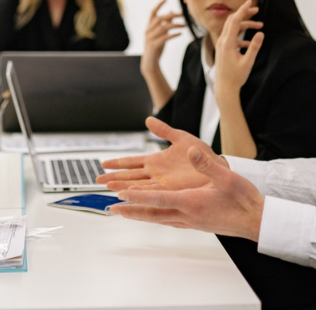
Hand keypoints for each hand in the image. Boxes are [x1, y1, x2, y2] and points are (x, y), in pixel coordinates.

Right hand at [97, 117, 224, 190]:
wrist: (217, 167)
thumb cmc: (203, 154)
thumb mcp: (181, 138)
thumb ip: (164, 130)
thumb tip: (148, 119)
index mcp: (157, 161)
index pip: (132, 162)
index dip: (118, 163)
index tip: (103, 163)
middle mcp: (156, 174)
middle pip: (130, 176)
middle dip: (114, 178)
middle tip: (98, 180)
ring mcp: (162, 184)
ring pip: (137, 186)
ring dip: (123, 187)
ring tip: (108, 188)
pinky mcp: (171, 191)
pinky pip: (151, 194)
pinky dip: (139, 194)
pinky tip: (128, 195)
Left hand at [110, 144, 264, 241]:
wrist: (256, 221)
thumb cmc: (243, 199)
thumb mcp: (226, 177)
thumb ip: (207, 164)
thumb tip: (190, 152)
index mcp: (191, 202)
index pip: (158, 199)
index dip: (138, 196)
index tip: (121, 194)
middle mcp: (187, 215)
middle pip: (152, 213)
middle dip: (131, 210)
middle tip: (112, 209)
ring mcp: (191, 221)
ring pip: (159, 219)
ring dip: (140, 215)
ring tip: (125, 213)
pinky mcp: (196, 223)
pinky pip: (169, 221)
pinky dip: (156, 217)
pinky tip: (154, 216)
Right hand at [140, 0, 185, 78]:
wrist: (150, 63)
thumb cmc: (156, 47)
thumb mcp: (161, 33)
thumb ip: (165, 23)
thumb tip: (171, 11)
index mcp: (149, 27)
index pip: (152, 12)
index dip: (159, 4)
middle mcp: (148, 31)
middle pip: (159, 18)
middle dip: (171, 15)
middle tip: (182, 14)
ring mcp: (150, 38)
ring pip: (163, 28)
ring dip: (175, 25)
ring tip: (185, 25)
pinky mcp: (154, 46)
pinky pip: (164, 38)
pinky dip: (173, 34)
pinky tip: (180, 33)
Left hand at [214, 0, 262, 97]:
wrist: (224, 88)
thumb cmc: (236, 77)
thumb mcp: (248, 62)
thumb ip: (254, 47)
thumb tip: (261, 33)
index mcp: (227, 43)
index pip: (235, 21)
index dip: (243, 10)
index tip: (250, 1)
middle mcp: (222, 42)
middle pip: (232, 21)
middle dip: (244, 14)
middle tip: (256, 9)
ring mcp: (222, 45)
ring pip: (233, 28)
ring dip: (246, 25)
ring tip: (260, 25)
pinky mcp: (223, 49)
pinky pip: (232, 37)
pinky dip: (242, 36)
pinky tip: (251, 42)